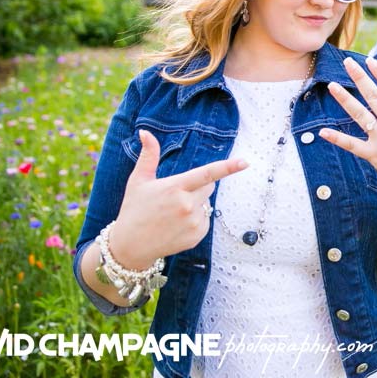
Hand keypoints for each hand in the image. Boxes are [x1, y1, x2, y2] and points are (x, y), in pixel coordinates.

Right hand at [108, 130, 246, 268]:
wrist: (131, 246)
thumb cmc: (134, 209)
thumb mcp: (139, 180)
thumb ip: (148, 155)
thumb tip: (145, 132)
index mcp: (175, 188)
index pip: (206, 174)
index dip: (228, 167)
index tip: (245, 162)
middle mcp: (187, 205)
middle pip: (209, 187)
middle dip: (198, 187)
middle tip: (175, 195)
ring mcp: (193, 222)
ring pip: (207, 204)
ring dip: (196, 204)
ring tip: (173, 213)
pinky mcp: (197, 236)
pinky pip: (206, 220)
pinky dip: (196, 219)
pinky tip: (177, 225)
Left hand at [318, 57, 376, 208]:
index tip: (370, 60)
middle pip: (374, 95)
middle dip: (360, 77)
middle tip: (347, 62)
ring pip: (360, 114)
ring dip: (345, 99)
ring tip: (331, 85)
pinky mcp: (374, 155)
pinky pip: (352, 145)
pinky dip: (337, 139)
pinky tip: (322, 131)